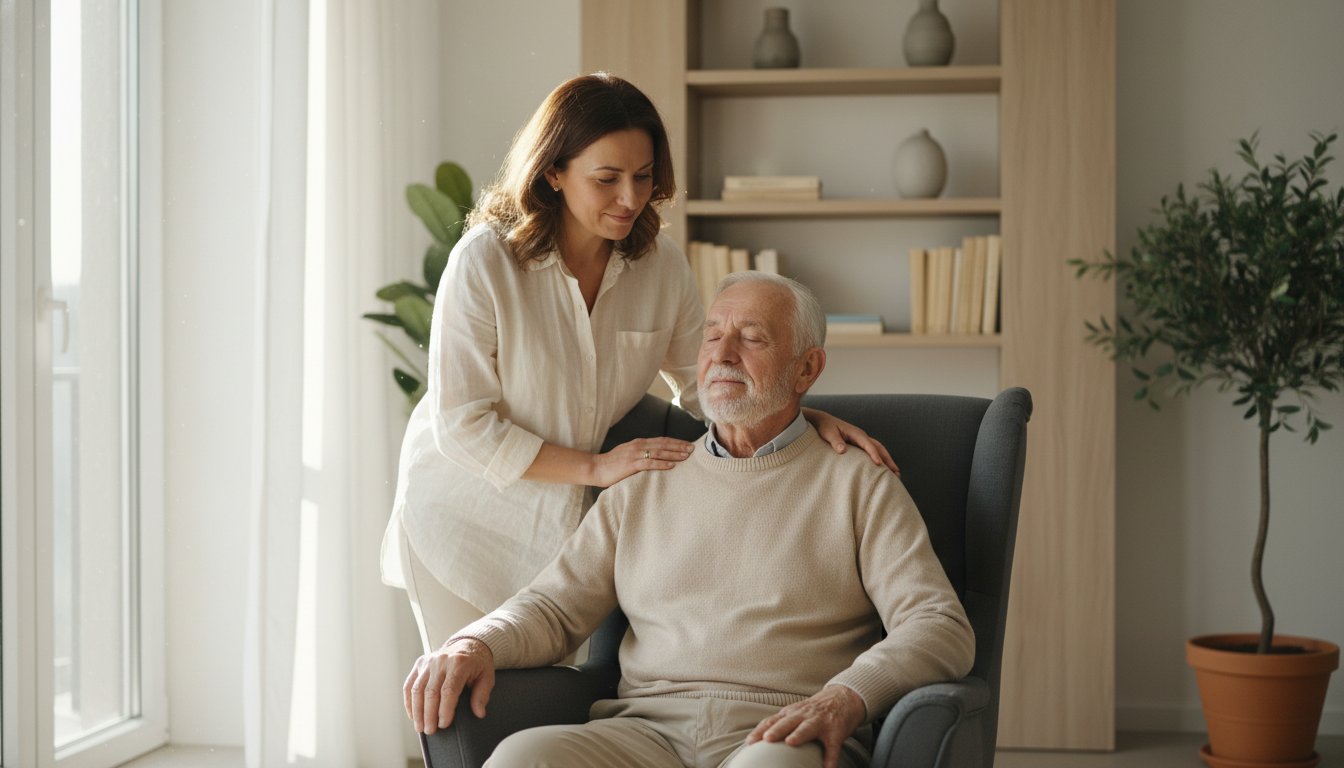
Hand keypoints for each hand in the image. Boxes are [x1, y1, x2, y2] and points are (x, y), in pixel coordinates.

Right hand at [403, 637, 494, 734]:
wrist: (468, 644)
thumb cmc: (478, 664)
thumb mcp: (487, 677)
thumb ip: (482, 695)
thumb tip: (479, 713)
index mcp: (459, 663)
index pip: (448, 690)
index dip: (445, 710)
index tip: (444, 725)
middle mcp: (441, 661)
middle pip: (430, 692)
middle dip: (429, 714)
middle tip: (430, 731)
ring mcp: (428, 661)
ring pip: (417, 689)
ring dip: (417, 711)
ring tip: (420, 727)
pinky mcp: (419, 664)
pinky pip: (409, 684)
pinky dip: (409, 702)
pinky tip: (413, 715)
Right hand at [589, 437, 694, 487]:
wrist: (595, 467)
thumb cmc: (611, 464)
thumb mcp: (627, 454)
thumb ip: (640, 454)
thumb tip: (652, 457)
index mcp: (638, 443)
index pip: (661, 440)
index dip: (675, 442)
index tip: (687, 444)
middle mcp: (638, 446)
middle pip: (663, 444)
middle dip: (679, 446)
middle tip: (692, 449)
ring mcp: (635, 454)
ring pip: (659, 452)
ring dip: (674, 454)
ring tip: (686, 456)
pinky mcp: (631, 464)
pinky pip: (650, 463)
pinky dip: (662, 464)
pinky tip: (671, 466)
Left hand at [746, 685, 866, 767]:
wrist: (844, 697)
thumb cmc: (815, 710)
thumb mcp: (796, 712)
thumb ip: (781, 723)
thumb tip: (761, 739)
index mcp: (792, 713)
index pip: (772, 721)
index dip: (760, 731)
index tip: (749, 742)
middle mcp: (804, 715)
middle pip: (787, 722)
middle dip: (776, 730)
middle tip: (766, 739)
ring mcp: (820, 722)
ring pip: (808, 728)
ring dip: (799, 735)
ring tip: (791, 743)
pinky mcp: (836, 731)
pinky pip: (833, 746)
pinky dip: (830, 758)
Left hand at [802, 408, 899, 475]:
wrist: (824, 420)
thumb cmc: (825, 427)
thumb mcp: (828, 433)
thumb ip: (835, 441)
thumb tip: (842, 450)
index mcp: (856, 433)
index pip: (868, 444)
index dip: (874, 454)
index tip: (879, 464)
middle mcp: (862, 436)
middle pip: (879, 448)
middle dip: (888, 460)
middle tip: (897, 473)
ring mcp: (862, 440)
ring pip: (879, 449)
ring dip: (888, 460)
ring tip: (896, 474)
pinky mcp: (860, 444)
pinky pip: (874, 451)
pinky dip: (881, 459)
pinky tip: (884, 469)